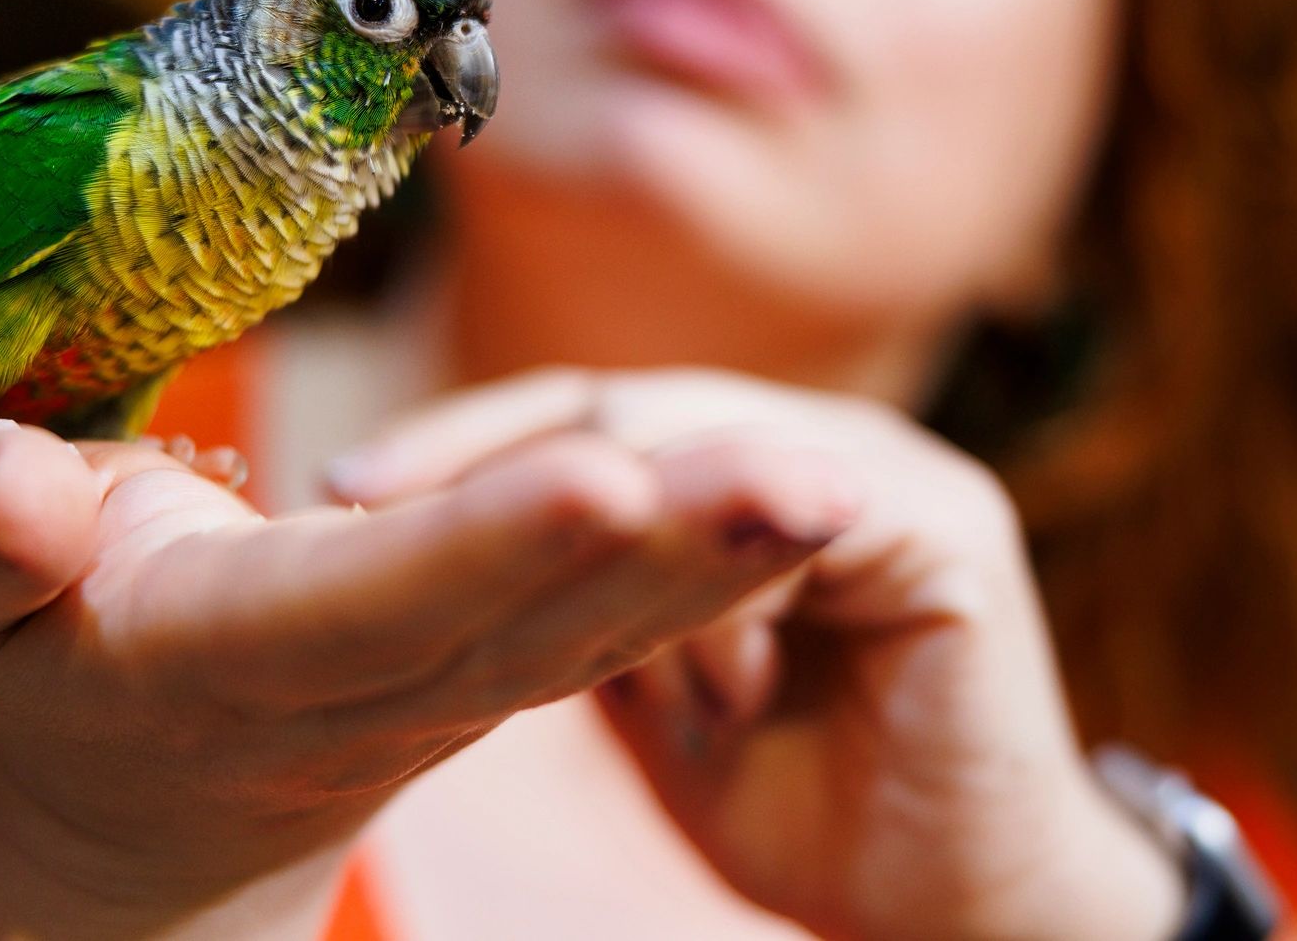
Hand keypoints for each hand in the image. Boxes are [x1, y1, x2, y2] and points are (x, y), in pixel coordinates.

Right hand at [0, 418, 858, 939]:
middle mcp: (382, 674)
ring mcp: (469, 675)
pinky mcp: (520, 655)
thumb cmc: (72, 644)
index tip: (601, 475)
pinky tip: (813, 495)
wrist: (171, 767)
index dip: (486, 542)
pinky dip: (721, 564)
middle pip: (541, 612)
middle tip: (810, 480)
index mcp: (247, 647)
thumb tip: (4, 480)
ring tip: (846, 483)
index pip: (381, 596)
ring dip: (733, 555)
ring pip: (612, 616)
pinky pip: (630, 614)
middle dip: (673, 548)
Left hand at [332, 369, 1186, 940]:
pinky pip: (806, 510)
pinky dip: (718, 567)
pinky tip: (636, 623)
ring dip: (594, 490)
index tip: (336, 499)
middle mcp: (811, 446)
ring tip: (464, 539)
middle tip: (362, 503)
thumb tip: (453, 558)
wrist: (960, 900)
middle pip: (628, 405)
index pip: (585, 421)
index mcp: (739, 473)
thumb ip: (593, 605)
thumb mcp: (656, 688)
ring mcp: (883, 474)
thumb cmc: (801, 797)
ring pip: (707, 433)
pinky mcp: (945, 530)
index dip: (462, 451)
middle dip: (492, 450)